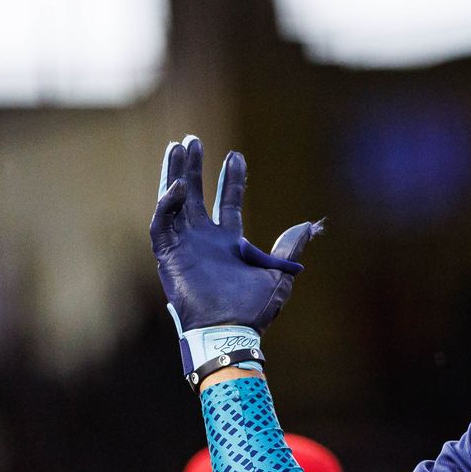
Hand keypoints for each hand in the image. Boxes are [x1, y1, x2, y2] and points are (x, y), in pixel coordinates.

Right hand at [150, 135, 320, 377]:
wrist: (231, 331)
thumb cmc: (254, 310)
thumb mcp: (279, 275)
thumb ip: (290, 249)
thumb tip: (309, 226)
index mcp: (229, 243)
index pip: (228, 202)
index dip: (232, 179)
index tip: (236, 154)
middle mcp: (204, 240)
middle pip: (196, 195)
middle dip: (194, 167)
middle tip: (193, 140)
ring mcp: (185, 246)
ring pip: (174, 202)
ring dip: (175, 175)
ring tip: (177, 146)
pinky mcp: (168, 256)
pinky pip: (162, 225)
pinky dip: (167, 205)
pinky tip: (177, 186)